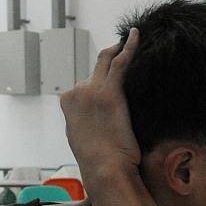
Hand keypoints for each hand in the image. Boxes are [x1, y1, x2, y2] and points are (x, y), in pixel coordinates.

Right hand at [60, 29, 141, 181]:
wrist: (105, 169)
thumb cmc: (100, 162)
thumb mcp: (85, 138)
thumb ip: (87, 122)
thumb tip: (97, 122)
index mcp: (68, 103)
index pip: (85, 82)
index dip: (100, 77)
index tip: (112, 73)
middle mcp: (76, 93)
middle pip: (96, 68)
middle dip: (109, 57)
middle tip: (123, 47)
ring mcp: (92, 90)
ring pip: (107, 60)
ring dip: (119, 48)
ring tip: (132, 39)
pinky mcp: (110, 92)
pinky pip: (121, 61)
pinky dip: (129, 46)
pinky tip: (137, 36)